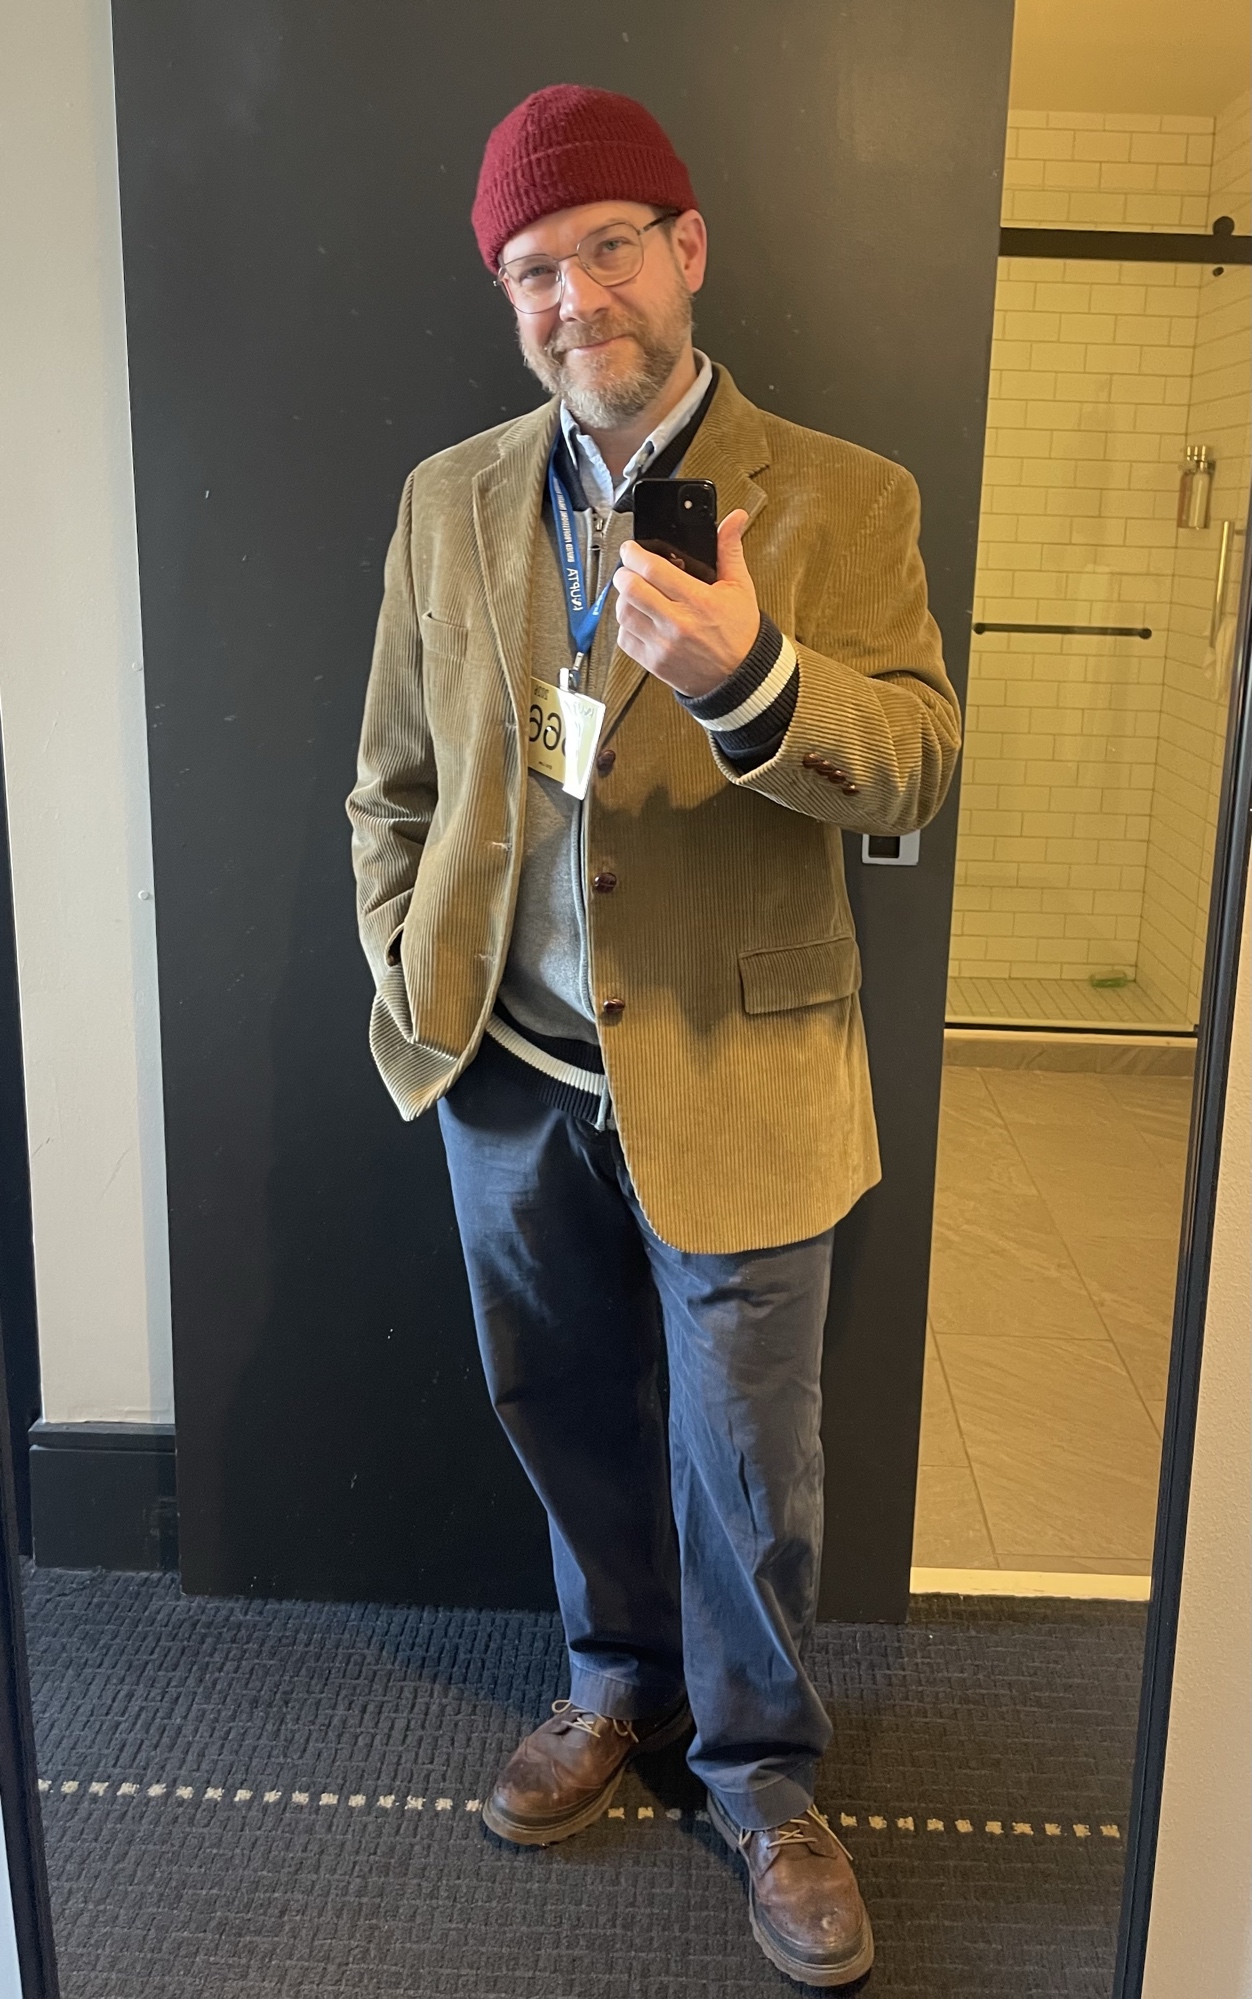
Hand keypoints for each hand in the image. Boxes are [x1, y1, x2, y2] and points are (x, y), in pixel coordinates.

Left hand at [611, 509, 759, 696]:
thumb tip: (734, 518)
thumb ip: (729, 550)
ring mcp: (663, 646)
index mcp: (699, 601)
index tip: (631, 549)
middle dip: (624, 573)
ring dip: (622, 598)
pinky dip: (626, 625)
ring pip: (624, 613)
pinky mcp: (654, 663)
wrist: (741, 678)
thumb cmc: (741, 633)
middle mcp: (678, 624)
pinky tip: (639, 618)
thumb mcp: (740, 588)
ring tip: (633, 593)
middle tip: (628, 569)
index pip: (653, 569)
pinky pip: (625, 639)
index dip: (634, 554)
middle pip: (631, 589)